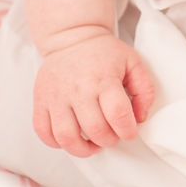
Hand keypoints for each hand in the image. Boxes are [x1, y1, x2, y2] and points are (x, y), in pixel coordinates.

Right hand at [33, 32, 154, 157]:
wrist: (72, 37)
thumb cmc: (104, 53)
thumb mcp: (133, 63)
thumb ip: (145, 90)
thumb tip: (140, 118)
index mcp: (104, 79)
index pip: (117, 114)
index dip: (127, 130)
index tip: (130, 131)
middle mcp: (78, 89)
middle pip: (94, 130)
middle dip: (109, 141)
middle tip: (112, 136)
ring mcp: (56, 96)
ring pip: (67, 137)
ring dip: (83, 149)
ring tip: (93, 144)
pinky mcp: (40, 101)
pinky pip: (44, 132)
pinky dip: (57, 144)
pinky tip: (71, 138)